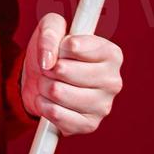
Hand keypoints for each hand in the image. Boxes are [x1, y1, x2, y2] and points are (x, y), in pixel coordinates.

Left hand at [21, 13, 123, 136]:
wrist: (40, 81)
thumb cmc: (52, 52)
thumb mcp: (50, 28)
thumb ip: (50, 31)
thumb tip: (48, 60)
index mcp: (111, 54)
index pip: (73, 46)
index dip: (58, 47)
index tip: (60, 49)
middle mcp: (113, 81)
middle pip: (63, 70)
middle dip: (48, 68)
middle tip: (52, 69)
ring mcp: (104, 106)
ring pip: (57, 92)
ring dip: (44, 86)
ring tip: (50, 84)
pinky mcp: (89, 125)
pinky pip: (55, 114)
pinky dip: (43, 106)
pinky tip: (50, 102)